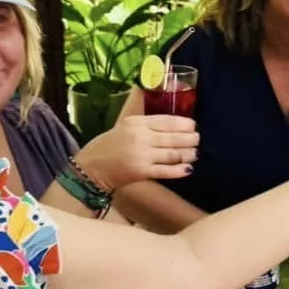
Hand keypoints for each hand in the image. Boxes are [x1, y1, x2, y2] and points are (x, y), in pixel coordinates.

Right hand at [76, 115, 197, 191]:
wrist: (90, 168)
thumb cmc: (109, 146)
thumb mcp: (124, 125)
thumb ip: (145, 121)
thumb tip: (167, 116)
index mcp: (137, 122)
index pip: (167, 120)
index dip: (184, 124)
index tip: (193, 125)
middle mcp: (140, 137)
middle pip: (174, 137)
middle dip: (191, 139)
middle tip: (197, 140)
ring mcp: (142, 155)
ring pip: (174, 154)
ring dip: (189, 154)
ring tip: (195, 154)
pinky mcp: (141, 172)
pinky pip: (167, 170)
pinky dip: (180, 170)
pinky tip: (188, 168)